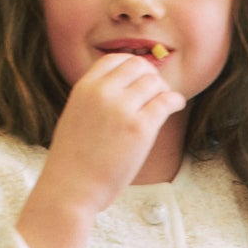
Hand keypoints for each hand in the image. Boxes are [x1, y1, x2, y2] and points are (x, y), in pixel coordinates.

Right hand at [38, 50, 185, 217]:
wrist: (71, 188)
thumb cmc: (72, 162)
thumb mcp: (75, 116)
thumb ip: (93, 100)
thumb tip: (117, 92)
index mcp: (84, 87)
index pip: (114, 59)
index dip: (131, 65)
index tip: (140, 78)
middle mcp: (103, 92)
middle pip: (137, 66)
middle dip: (150, 76)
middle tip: (156, 92)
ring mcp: (122, 109)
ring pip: (154, 82)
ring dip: (164, 89)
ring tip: (165, 103)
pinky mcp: (140, 128)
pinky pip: (166, 102)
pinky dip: (175, 100)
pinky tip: (176, 105)